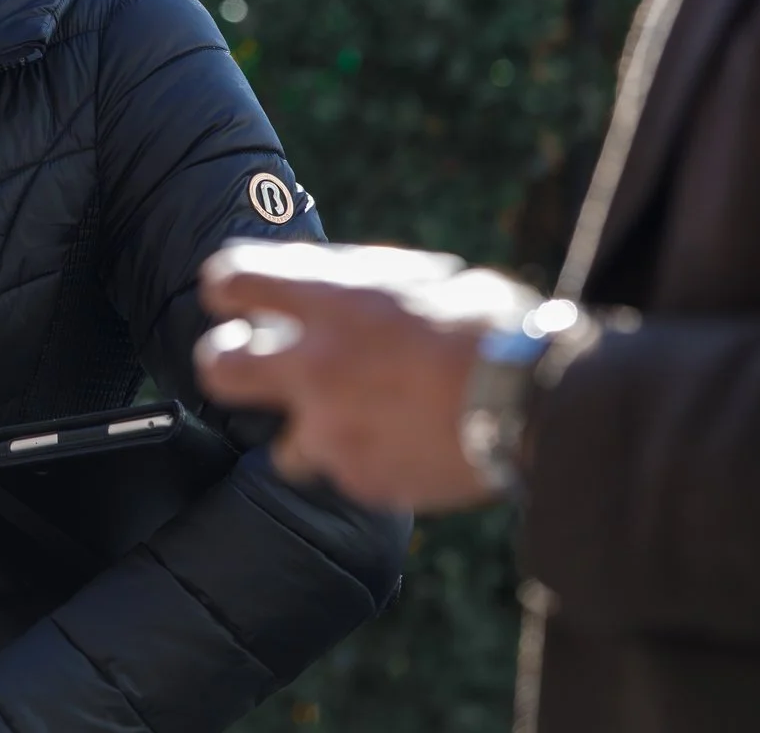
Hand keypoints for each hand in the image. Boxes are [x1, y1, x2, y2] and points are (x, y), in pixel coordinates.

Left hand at [196, 259, 494, 511]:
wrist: (540, 404)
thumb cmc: (491, 327)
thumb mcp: (421, 278)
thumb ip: (356, 286)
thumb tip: (318, 287)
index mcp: (330, 303)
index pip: (230, 281)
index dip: (228, 288)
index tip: (237, 297)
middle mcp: (316, 365)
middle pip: (219, 366)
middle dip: (225, 362)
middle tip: (250, 363)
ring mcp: (333, 430)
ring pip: (281, 444)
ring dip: (310, 432)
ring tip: (355, 423)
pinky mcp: (360, 480)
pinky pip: (342, 475)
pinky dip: (362, 463)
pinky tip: (400, 447)